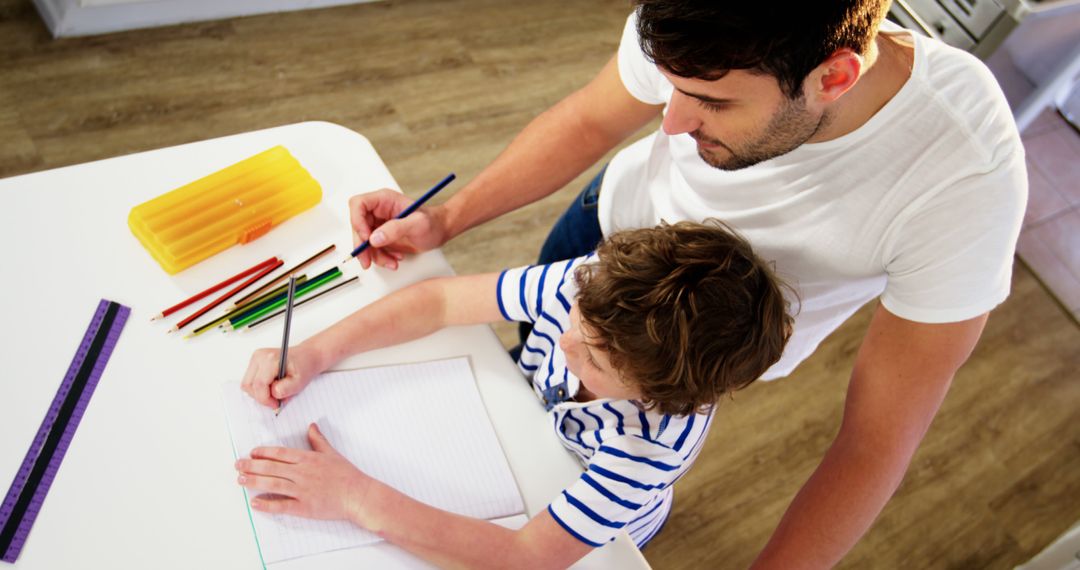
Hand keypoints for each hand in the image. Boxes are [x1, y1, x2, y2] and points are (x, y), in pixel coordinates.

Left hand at [236, 423, 374, 521]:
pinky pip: (282, 505)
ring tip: (240, 480)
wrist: (358, 495)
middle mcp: (302, 473)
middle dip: (252, 466)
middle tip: (238, 465)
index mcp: (308, 459)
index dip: (264, 452)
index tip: (252, 452)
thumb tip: (311, 426)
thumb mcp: (332, 453)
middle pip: (271, 468)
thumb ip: (318, 440)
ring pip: (273, 484)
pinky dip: (267, 505)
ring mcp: (302, 490)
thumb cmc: (347, 474)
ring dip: (254, 482)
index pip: (280, 453)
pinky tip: (254, 503)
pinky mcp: (304, 507)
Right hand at [240, 344, 321, 408]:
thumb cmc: (303, 367)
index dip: (265, 399)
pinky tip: (272, 385)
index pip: (259, 385)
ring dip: (260, 393)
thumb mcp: (300, 382)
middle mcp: (260, 356)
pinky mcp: (254, 362)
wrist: (306, 356)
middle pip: (248, 385)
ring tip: (276, 390)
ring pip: (247, 384)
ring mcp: (255, 358)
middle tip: (276, 399)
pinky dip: (259, 388)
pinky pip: (250, 381)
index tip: (276, 404)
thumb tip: (273, 394)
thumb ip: (286, 389)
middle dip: (261, 397)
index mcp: (270, 359)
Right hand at [348, 188, 448, 269]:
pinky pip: (373, 249)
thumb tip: (374, 238)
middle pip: (357, 225)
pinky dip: (381, 258)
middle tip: (367, 260)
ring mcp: (379, 224)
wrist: (440, 232)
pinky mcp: (382, 237)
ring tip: (391, 262)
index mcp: (384, 200)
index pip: (358, 204)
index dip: (357, 221)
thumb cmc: (432, 222)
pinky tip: (394, 259)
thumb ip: (396, 229)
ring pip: (363, 241)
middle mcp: (378, 211)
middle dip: (361, 245)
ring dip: (374, 255)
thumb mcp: (417, 224)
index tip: (366, 237)